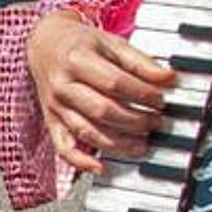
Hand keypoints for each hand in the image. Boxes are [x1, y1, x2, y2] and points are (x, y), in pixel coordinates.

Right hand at [26, 9, 174, 176]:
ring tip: (142, 145)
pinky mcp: (52, 122)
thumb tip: (168, 78)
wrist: (43, 45)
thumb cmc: (79, 44)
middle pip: (102, 110)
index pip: (115, 83)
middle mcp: (63, 86)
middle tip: (156, 123)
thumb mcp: (110, 43)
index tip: (160, 100)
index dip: (142, 94)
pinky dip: (80, 161)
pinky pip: (63, 147)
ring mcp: (56, 107)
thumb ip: (139, 62)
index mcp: (77, 61)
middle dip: (135, 121)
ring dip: (117, 143)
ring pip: (87, 132)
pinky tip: (100, 167)